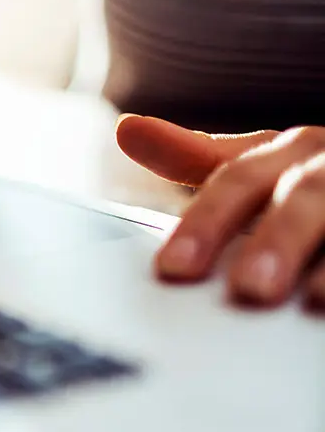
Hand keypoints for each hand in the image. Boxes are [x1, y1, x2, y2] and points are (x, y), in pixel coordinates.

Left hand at [116, 115, 324, 307]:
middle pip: (305, 196)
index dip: (207, 222)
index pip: (240, 179)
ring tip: (313, 300)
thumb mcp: (268, 163)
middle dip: (278, 240)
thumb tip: (128, 131)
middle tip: (249, 290)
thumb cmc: (323, 178)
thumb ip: (201, 156)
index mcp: (297, 149)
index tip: (174, 270)